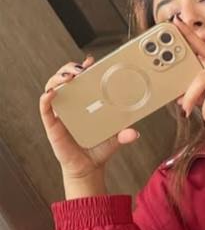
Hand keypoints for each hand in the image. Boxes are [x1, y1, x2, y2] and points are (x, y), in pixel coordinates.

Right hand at [40, 55, 138, 181]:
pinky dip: (46, 98)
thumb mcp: (115, 139)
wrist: (87, 168)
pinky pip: (45, 108)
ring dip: (58, 78)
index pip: (82, 79)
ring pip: (52, 87)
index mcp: (85, 102)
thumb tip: (134, 132)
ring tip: (68, 77)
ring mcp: (61, 112)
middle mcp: (72, 103)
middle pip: (65, 78)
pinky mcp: (52, 124)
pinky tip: (52, 93)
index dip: (84, 67)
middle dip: (70, 68)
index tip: (91, 61)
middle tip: (80, 69)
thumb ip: (124, 134)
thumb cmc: (98, 149)